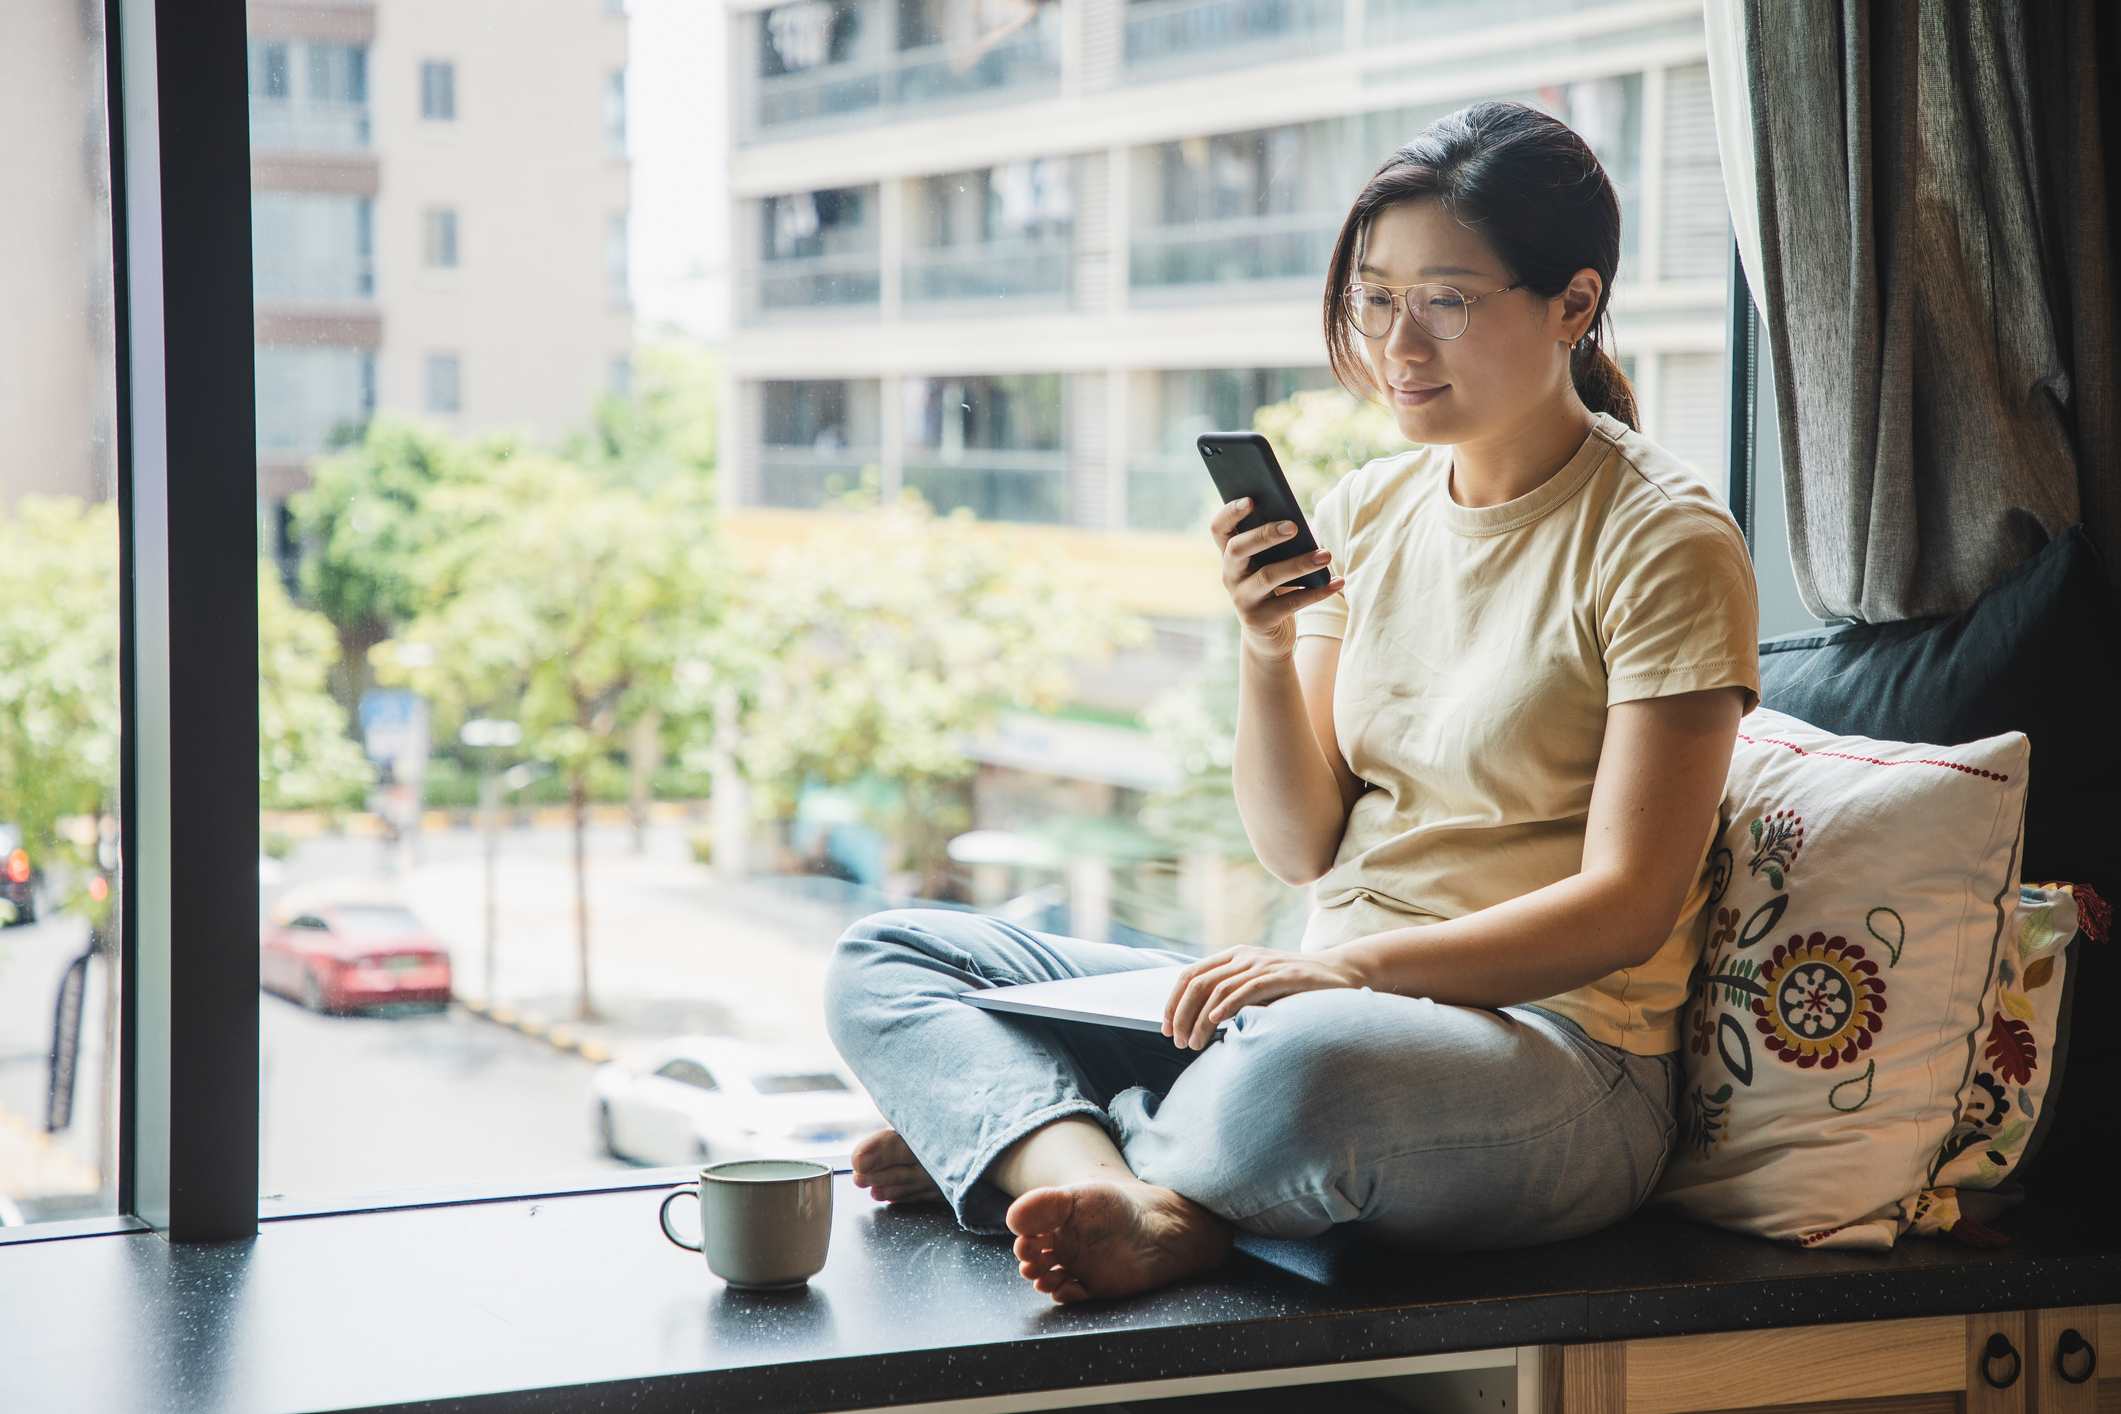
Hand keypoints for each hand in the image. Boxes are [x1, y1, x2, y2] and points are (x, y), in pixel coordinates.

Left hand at [1161, 945, 1371, 1050]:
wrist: (1341, 973)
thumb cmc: (1296, 987)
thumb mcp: (1259, 987)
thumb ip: (1233, 996)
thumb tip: (1198, 1024)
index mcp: (1233, 956)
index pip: (1190, 975)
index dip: (1172, 1002)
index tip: (1165, 1028)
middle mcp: (1243, 956)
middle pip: (1197, 983)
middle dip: (1180, 1015)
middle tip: (1177, 1042)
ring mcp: (1262, 964)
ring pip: (1217, 989)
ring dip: (1199, 1020)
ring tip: (1193, 1044)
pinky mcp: (1281, 976)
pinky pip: (1246, 990)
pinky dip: (1226, 1007)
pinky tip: (1216, 1023)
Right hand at [1211, 498, 1343, 659]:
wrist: (1268, 635)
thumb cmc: (1275, 588)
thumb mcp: (1271, 563)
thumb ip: (1278, 543)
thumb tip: (1300, 524)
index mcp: (1231, 555)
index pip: (1219, 529)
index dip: (1230, 512)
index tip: (1251, 499)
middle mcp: (1230, 575)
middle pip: (1238, 549)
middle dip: (1265, 535)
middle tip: (1294, 526)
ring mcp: (1242, 599)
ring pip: (1267, 576)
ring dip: (1299, 564)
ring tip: (1326, 555)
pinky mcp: (1259, 620)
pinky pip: (1289, 604)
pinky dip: (1316, 593)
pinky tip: (1337, 582)